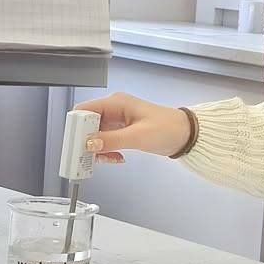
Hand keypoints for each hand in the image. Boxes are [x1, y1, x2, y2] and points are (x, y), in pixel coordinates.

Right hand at [78, 93, 193, 163]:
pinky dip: (107, 151)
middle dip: (86, 142)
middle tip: (87, 157)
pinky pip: (106, 141)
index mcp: (116, 103)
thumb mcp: (138, 136)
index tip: (77, 144)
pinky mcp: (123, 131)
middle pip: (87, 124)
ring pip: (96, 135)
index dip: (77, 127)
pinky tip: (116, 158)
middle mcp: (114, 110)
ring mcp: (118, 121)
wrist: (186, 135)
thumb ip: (111, 140)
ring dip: (97, 149)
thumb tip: (88, 144)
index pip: (84, 111)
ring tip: (106, 159)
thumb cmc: (168, 128)